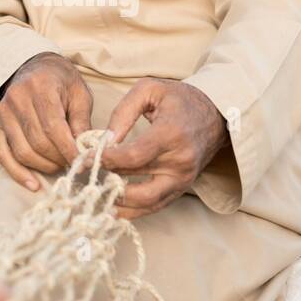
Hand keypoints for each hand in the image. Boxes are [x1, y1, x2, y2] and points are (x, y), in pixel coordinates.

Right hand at [0, 53, 93, 191]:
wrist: (36, 66)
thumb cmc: (62, 81)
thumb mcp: (80, 94)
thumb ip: (82, 121)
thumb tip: (85, 151)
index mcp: (40, 87)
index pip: (53, 127)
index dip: (68, 149)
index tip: (82, 162)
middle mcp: (17, 98)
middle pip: (37, 141)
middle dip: (58, 159)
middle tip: (73, 165)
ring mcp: (3, 111)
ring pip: (21, 151)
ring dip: (43, 167)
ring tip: (59, 167)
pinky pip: (3, 154)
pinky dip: (18, 173)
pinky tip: (33, 184)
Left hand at [98, 79, 227, 219]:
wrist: (216, 114)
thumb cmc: (180, 99)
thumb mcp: (149, 90)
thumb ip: (123, 112)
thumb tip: (104, 140)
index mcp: (170, 134)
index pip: (133, 157)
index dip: (107, 161)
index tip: (85, 158)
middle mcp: (180, 161)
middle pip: (138, 184)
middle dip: (108, 183)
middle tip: (86, 177)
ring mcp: (183, 178)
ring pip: (146, 202)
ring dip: (119, 203)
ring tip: (96, 194)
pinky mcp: (183, 188)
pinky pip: (156, 206)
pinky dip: (134, 211)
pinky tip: (113, 208)